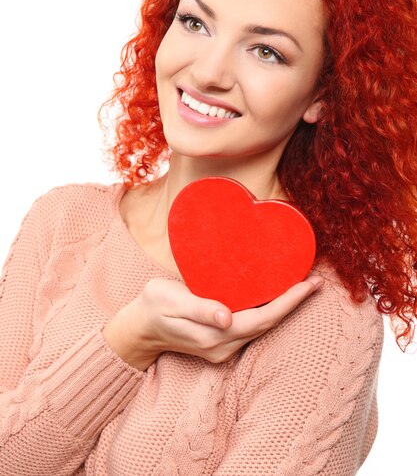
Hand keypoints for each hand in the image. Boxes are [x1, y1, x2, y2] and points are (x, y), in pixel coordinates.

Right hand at [102, 274, 323, 369]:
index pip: (263, 319)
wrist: (139, 328)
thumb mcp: (170, 300)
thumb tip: (227, 317)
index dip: (289, 302)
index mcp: (215, 336)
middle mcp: (224, 346)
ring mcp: (223, 347)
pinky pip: (253, 325)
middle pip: (269, 324)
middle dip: (293, 303)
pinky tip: (275, 295)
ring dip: (284, 307)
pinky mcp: (221, 341)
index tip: (309, 284)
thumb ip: (199, 309)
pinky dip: (268, 309)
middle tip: (313, 280)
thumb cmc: (153, 307)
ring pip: (263, 326)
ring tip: (301, 285)